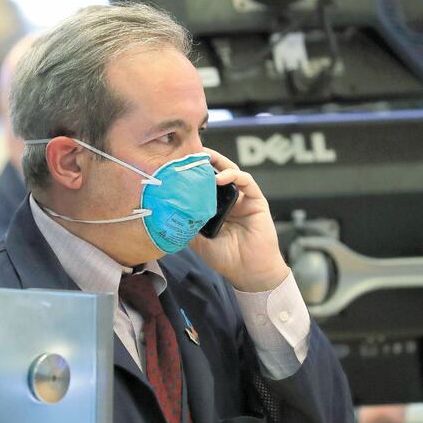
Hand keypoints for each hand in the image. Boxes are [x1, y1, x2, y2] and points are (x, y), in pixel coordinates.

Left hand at [188, 148, 289, 291]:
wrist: (248, 272)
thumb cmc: (226, 258)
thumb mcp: (198, 240)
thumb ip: (186, 224)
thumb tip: (165, 213)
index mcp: (216, 206)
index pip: (205, 182)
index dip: (194, 171)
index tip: (178, 162)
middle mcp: (230, 199)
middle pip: (218, 171)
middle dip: (206, 159)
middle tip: (191, 150)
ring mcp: (244, 198)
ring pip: (232, 171)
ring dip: (218, 162)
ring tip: (203, 157)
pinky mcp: (257, 200)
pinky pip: (246, 181)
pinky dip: (233, 176)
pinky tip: (220, 178)